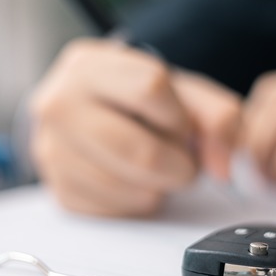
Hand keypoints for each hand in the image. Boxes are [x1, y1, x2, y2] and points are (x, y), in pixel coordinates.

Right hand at [30, 38, 240, 216]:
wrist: (94, 116)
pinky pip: (116, 211)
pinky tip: (133, 180)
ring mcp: (51, 150)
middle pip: (140, 151)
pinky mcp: (59, 191)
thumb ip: (217, 116)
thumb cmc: (137, 102)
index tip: (179, 125)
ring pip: (130, 188)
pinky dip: (137, 202)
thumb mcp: (181, 91)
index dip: (179, 116)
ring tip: (154, 167)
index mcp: (88, 65)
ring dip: (158, 186)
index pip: (150, 88)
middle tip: (180, 160)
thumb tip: (224, 165)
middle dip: (178, 165)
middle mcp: (58, 104)